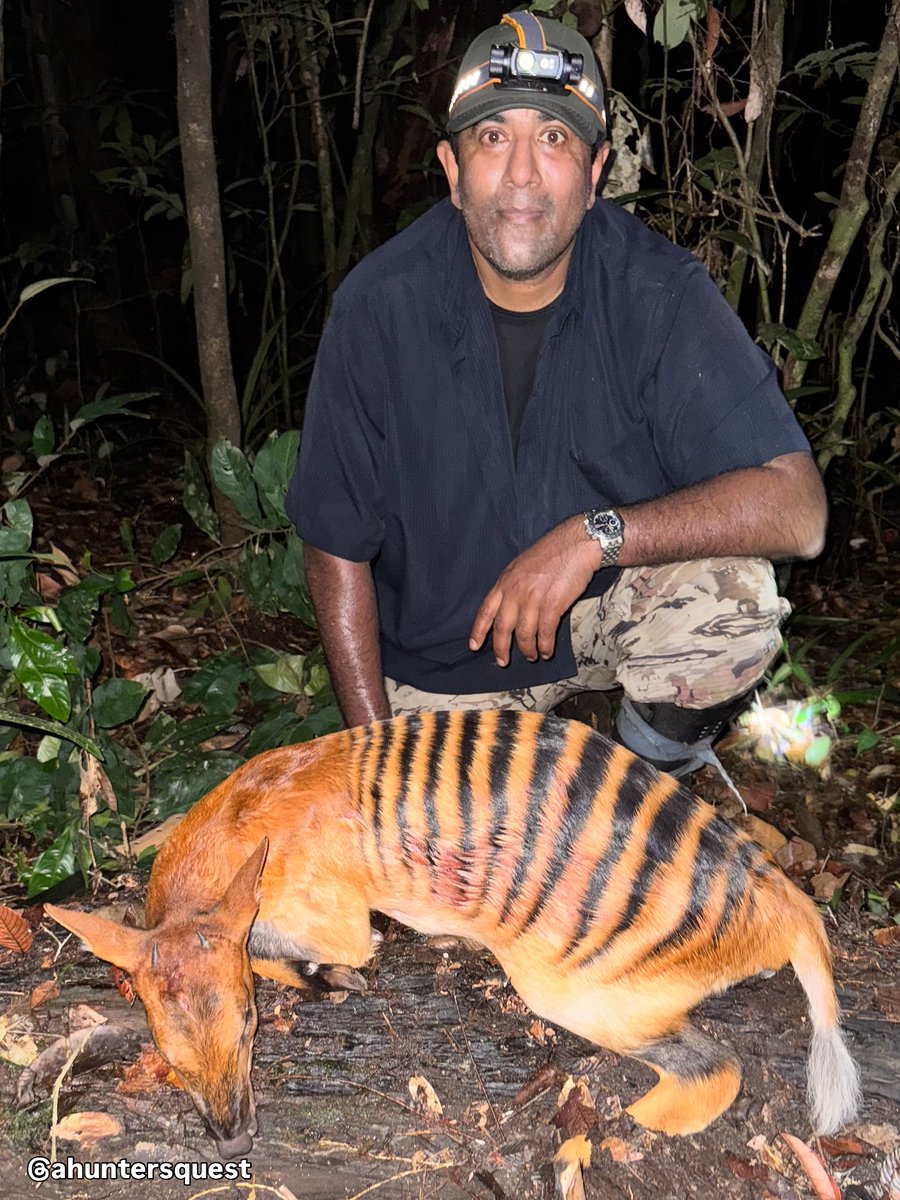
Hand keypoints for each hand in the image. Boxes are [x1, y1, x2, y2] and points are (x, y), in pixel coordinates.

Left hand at [469, 517, 600, 666]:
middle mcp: (515, 592)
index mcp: (505, 582)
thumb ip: (512, 585)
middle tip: (502, 662)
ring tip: (531, 656)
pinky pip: (544, 634)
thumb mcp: (521, 565)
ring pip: (523, 634)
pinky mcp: (552, 605)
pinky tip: (546, 652)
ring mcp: (533, 600)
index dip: (479, 631)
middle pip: (502, 628)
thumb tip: (509, 605)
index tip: (474, 646)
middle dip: (501, 648)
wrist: (576, 544)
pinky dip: (545, 646)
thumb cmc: (551, 552)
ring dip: (527, 650)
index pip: (486, 610)